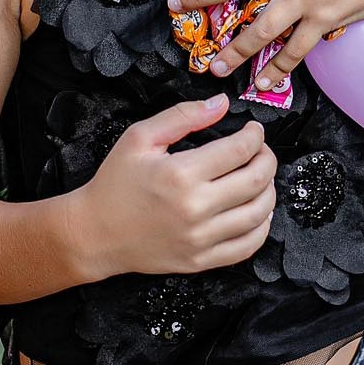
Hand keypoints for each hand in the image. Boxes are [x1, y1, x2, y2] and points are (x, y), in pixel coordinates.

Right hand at [76, 94, 276, 276]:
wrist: (94, 233)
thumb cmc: (115, 183)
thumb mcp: (140, 137)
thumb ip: (183, 115)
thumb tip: (221, 103)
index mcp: (180, 174)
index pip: (240, 151)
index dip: (255, 136)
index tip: (254, 130)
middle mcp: (194, 209)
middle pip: (256, 181)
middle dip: (267, 159)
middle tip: (261, 151)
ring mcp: (199, 239)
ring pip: (258, 214)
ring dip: (269, 191)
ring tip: (260, 178)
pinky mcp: (200, 261)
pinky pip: (247, 247)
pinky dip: (261, 227)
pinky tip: (257, 212)